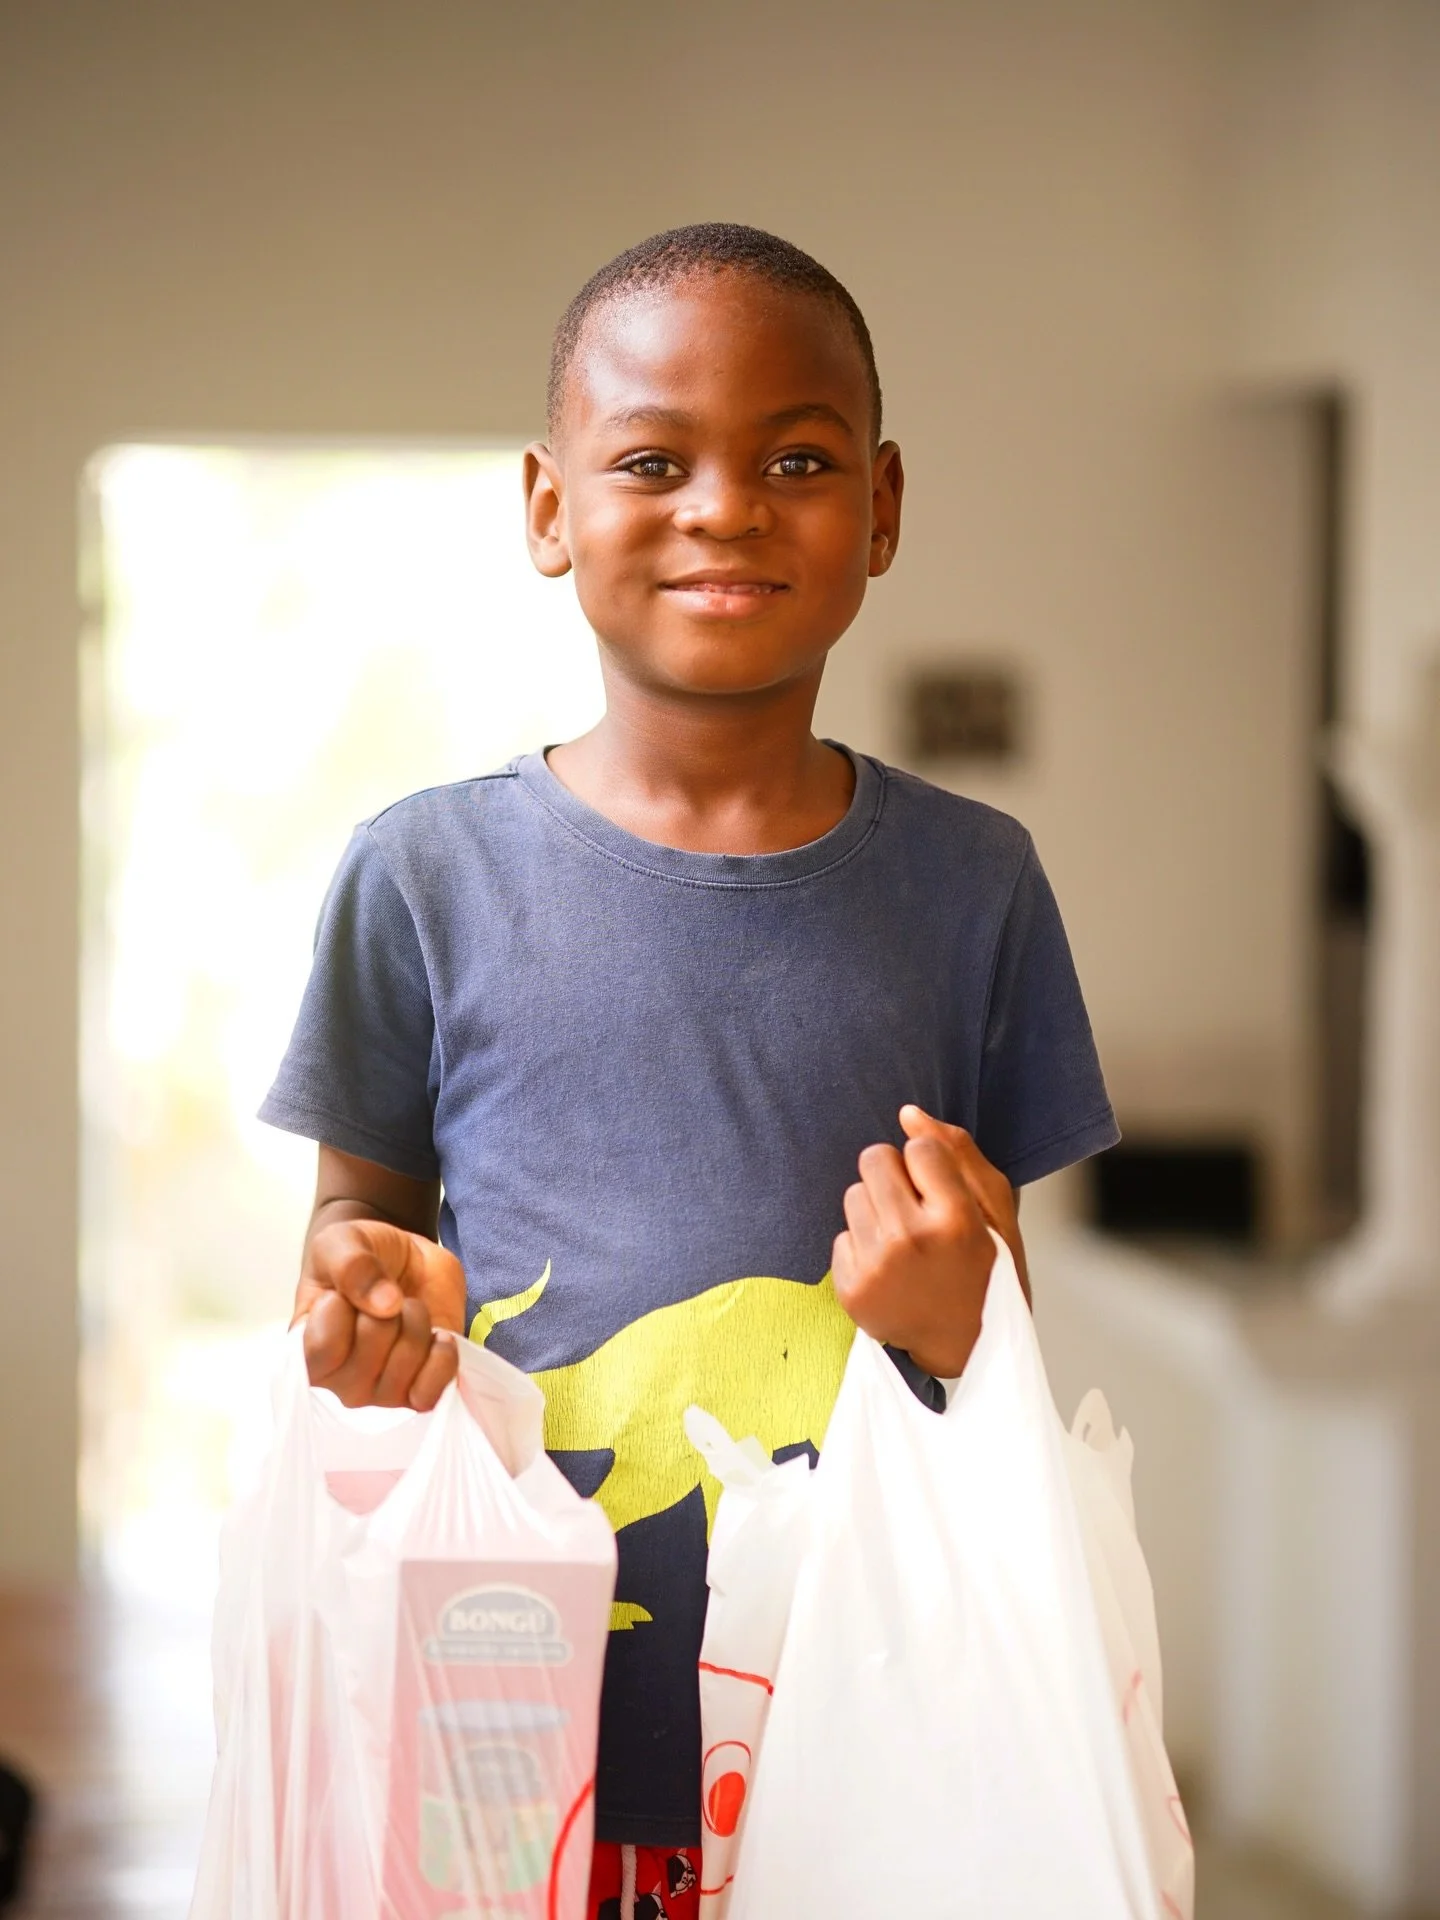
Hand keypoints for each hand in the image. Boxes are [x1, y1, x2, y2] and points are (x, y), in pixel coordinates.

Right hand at [293, 1218, 466, 1409]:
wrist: (402, 1257)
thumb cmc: (359, 1256)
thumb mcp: (341, 1241)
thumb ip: (351, 1265)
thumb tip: (385, 1305)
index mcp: (306, 1349)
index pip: (322, 1349)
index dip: (341, 1310)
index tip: (341, 1292)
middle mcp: (339, 1380)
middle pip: (369, 1357)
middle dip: (386, 1313)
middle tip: (384, 1297)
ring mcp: (380, 1390)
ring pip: (405, 1370)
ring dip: (416, 1326)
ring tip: (408, 1309)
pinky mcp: (419, 1391)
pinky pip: (432, 1392)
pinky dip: (443, 1357)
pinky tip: (438, 1335)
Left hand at [831, 1105, 1026, 1379]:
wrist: (970, 1348)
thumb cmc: (989, 1269)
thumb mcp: (997, 1210)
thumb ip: (958, 1152)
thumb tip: (907, 1113)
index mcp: (955, 1219)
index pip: (919, 1148)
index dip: (931, 1166)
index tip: (943, 1193)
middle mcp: (910, 1240)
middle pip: (874, 1159)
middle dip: (894, 1176)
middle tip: (918, 1210)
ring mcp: (876, 1267)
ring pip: (853, 1193)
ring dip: (877, 1209)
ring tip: (906, 1242)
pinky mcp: (851, 1290)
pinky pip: (841, 1235)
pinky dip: (863, 1246)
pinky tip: (890, 1269)